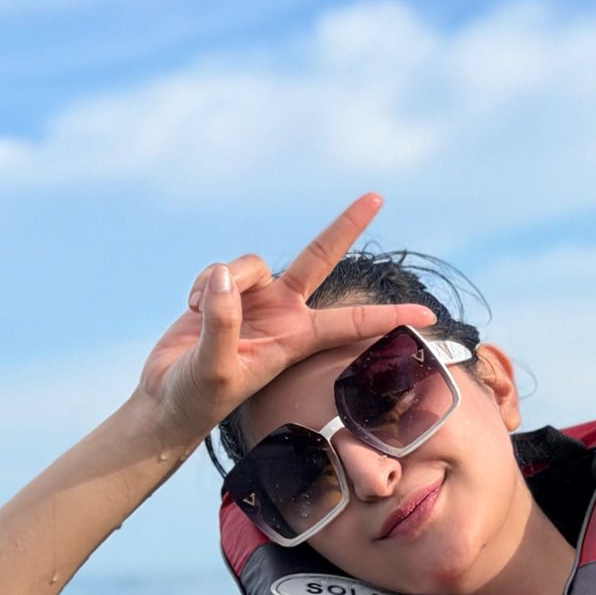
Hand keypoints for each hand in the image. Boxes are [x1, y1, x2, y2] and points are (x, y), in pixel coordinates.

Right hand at [133, 194, 434, 447]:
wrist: (168, 398)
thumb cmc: (198, 396)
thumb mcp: (214, 369)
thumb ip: (222, 323)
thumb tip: (225, 278)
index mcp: (296, 339)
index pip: (351, 323)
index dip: (388, 316)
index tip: (427, 314)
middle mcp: (283, 312)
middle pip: (320, 257)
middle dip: (346, 226)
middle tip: (377, 196)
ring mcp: (256, 298)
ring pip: (249, 263)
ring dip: (221, 281)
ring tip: (201, 314)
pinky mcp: (226, 290)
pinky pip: (219, 269)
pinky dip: (202, 285)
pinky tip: (193, 311)